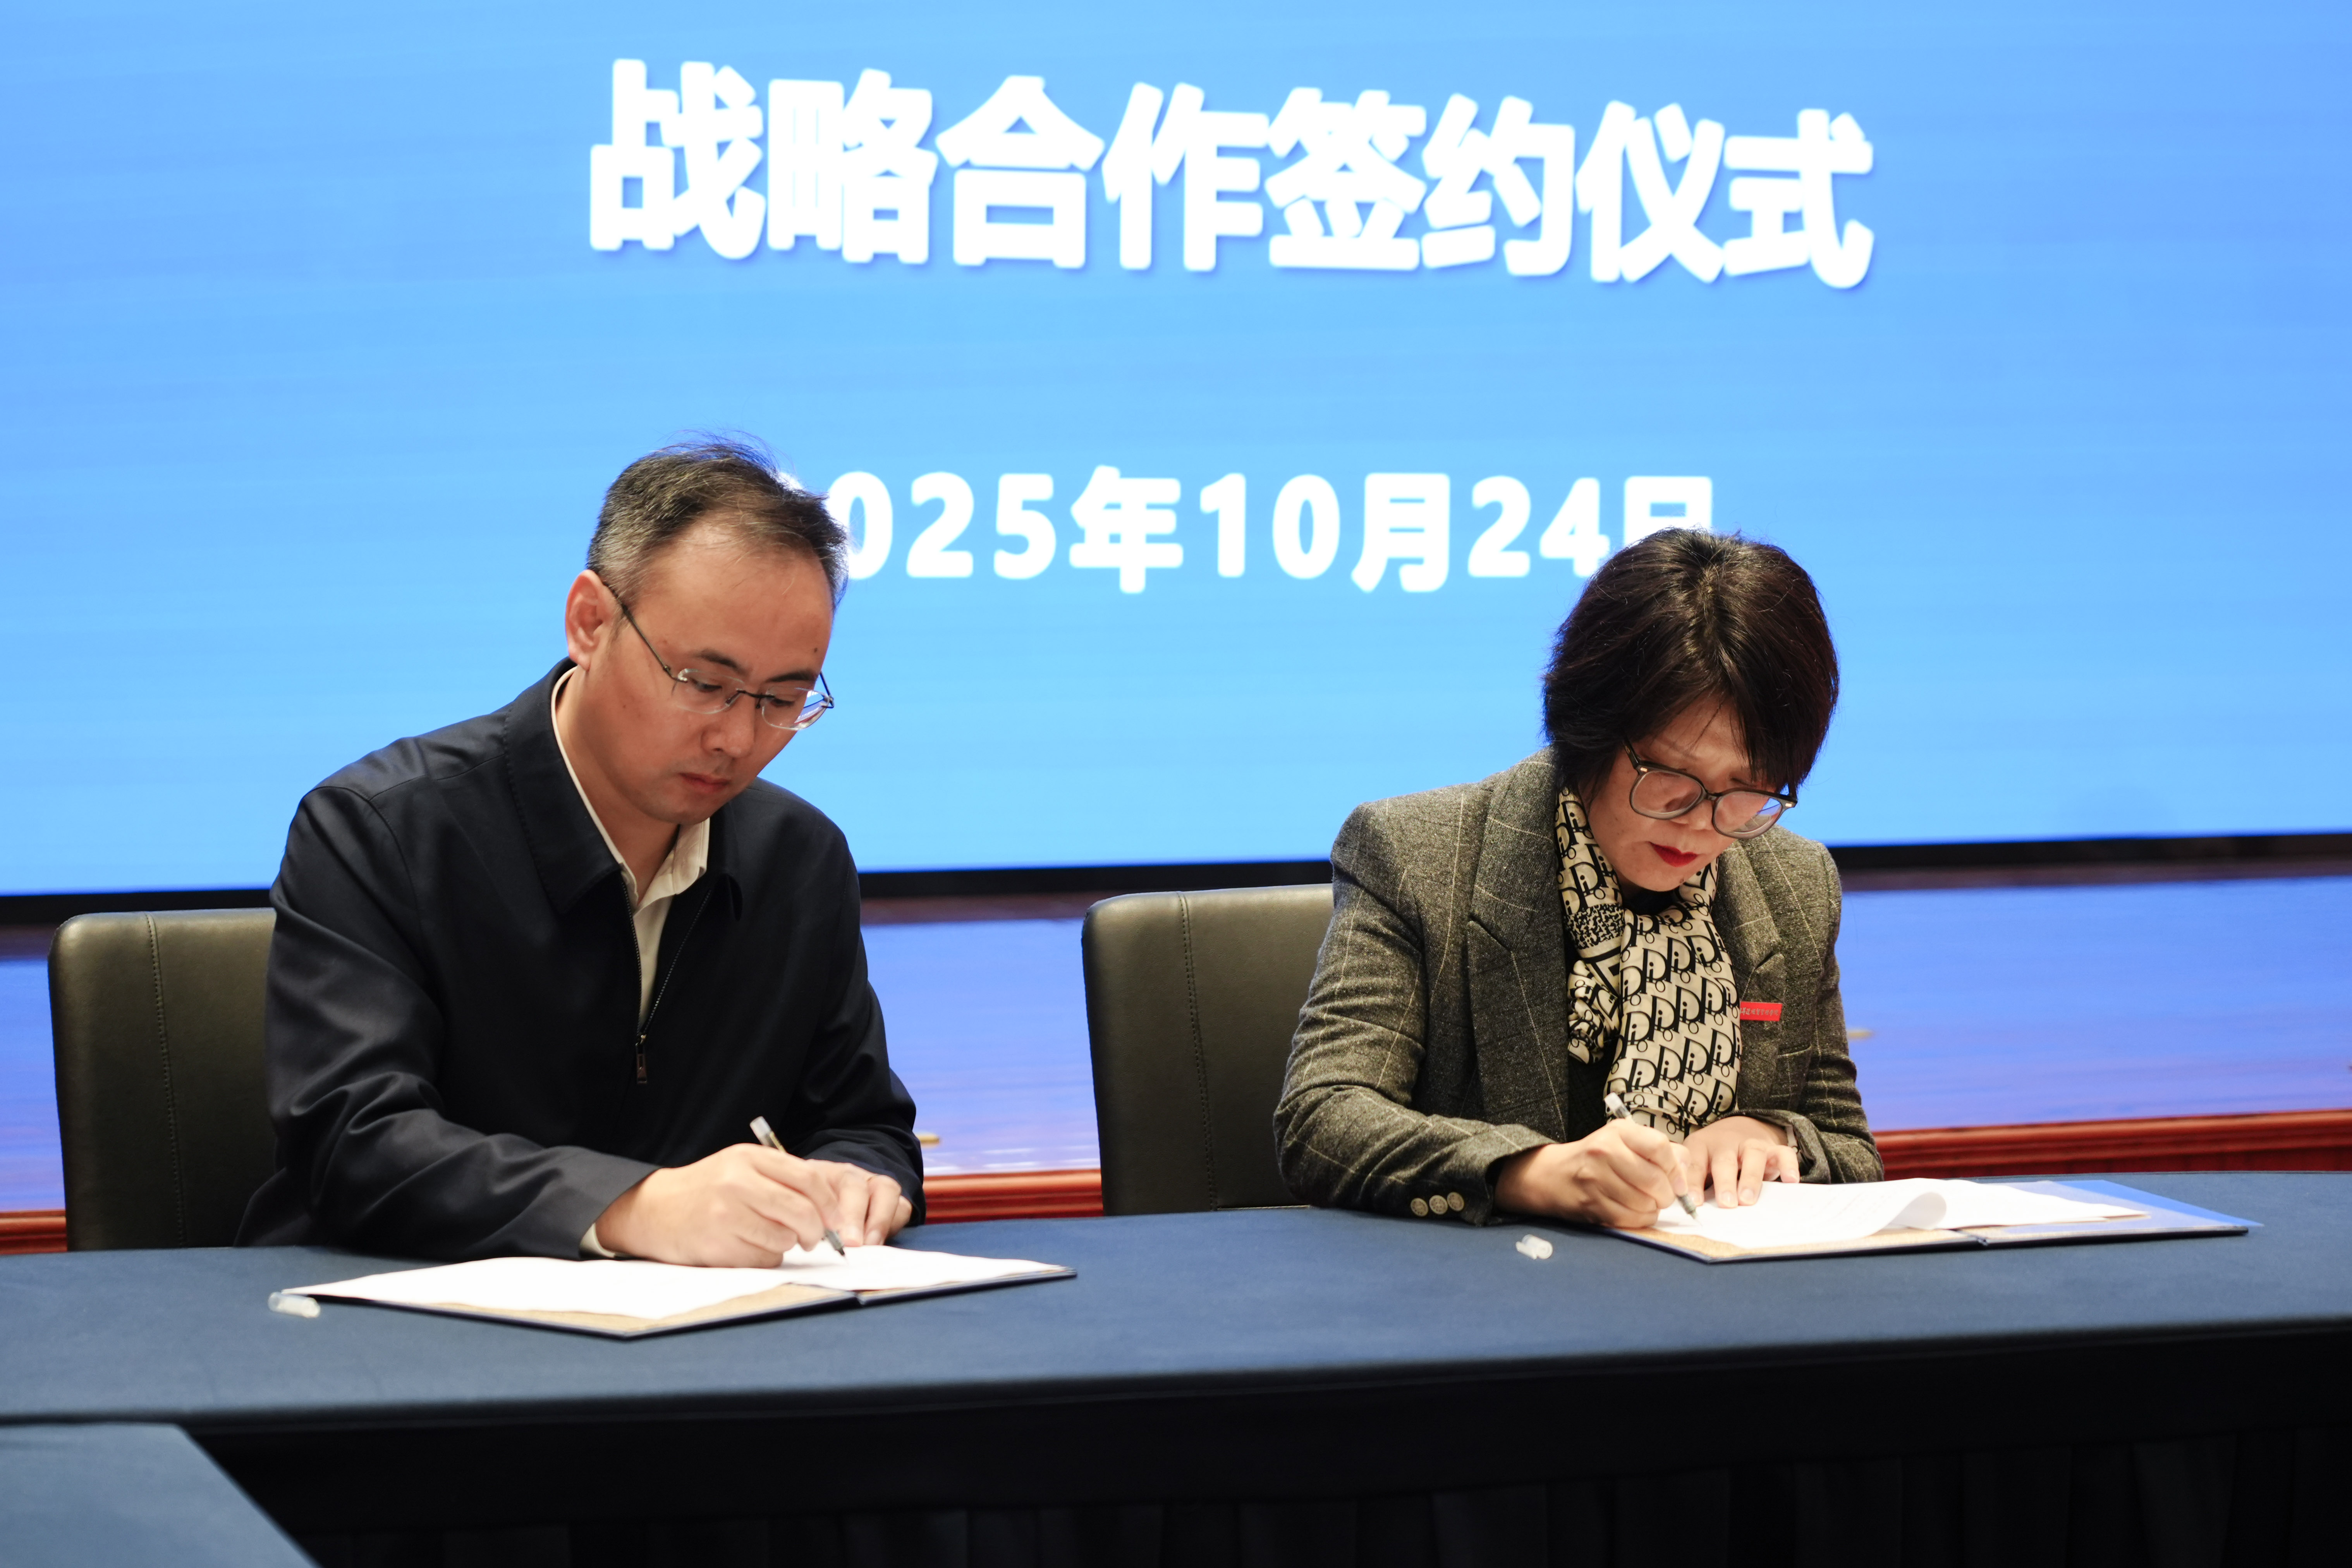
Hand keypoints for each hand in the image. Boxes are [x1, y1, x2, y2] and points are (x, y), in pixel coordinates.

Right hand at [595, 1145, 910, 1265]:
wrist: (655, 1209)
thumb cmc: (708, 1190)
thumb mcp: (742, 1167)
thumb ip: (781, 1179)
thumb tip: (831, 1209)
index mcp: (749, 1158)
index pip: (808, 1179)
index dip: (829, 1202)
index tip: (836, 1217)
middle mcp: (738, 1182)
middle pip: (801, 1211)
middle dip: (817, 1230)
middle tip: (815, 1238)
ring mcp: (725, 1214)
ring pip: (783, 1238)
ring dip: (787, 1244)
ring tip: (770, 1237)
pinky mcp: (717, 1244)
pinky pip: (762, 1258)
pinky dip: (765, 1257)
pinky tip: (747, 1246)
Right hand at [1494, 1121, 1691, 1228]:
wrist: (1554, 1175)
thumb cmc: (1598, 1158)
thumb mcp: (1626, 1141)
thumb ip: (1661, 1151)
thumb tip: (1685, 1170)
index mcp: (1617, 1132)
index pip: (1659, 1147)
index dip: (1676, 1169)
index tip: (1678, 1182)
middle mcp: (1604, 1151)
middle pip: (1654, 1179)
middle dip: (1667, 1195)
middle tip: (1664, 1196)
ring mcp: (1595, 1179)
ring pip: (1643, 1203)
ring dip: (1653, 1208)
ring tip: (1648, 1203)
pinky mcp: (1591, 1204)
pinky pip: (1629, 1219)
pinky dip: (1640, 1219)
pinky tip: (1636, 1211)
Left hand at [1681, 1116, 1799, 1207]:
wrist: (1741, 1126)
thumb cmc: (1715, 1153)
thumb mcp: (1700, 1160)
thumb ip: (1696, 1181)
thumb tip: (1688, 1208)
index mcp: (1702, 1145)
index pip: (1695, 1164)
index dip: (1694, 1183)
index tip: (1695, 1203)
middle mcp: (1726, 1142)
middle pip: (1725, 1161)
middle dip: (1725, 1182)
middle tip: (1726, 1203)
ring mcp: (1751, 1144)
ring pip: (1753, 1157)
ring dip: (1751, 1178)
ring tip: (1748, 1199)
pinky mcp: (1773, 1148)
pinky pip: (1783, 1154)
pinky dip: (1788, 1166)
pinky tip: (1790, 1181)